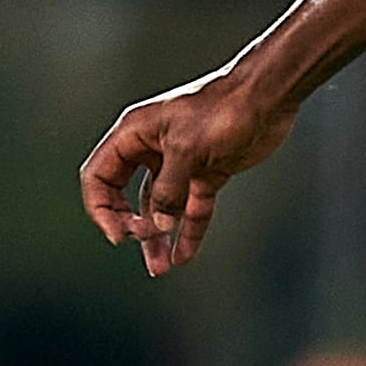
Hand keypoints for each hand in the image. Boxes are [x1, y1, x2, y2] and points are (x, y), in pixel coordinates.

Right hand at [80, 67, 293, 277]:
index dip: (102, 208)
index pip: (99, 177)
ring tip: (160, 268)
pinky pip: (190, 208)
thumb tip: (159, 224)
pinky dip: (188, 231)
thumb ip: (169, 189)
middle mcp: (151, 149)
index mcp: (134, 135)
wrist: (267, 97)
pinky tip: (184, 255)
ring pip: (159, 207)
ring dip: (157, 237)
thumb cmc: (223, 109)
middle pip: (123, 195)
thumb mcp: (187, 148)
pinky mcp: (206, 173)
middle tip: (142, 243)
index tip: (119, 234)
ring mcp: (179, 163)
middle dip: (130, 224)